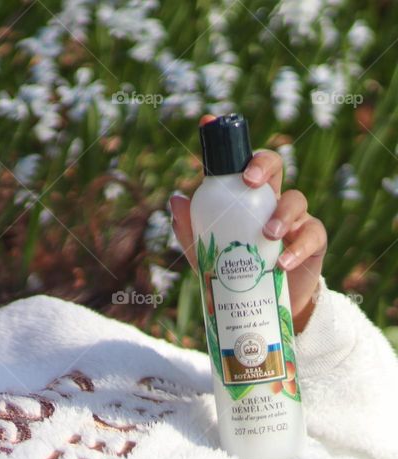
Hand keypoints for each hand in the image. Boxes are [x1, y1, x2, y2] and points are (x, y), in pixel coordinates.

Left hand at [169, 114, 327, 334]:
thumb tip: (176, 199)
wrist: (262, 306)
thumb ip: (189, 229)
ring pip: (296, 199)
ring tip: (268, 234)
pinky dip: (297, 248)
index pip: (238, 163)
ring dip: (282, 213)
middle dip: (263, 165)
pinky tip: (281, 263)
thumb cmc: (232, 271)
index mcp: (243, 196)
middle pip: (274, 165)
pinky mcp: (313, 242)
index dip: (226, 141)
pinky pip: (312, 235)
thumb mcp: (204, 253)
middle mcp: (270, 200)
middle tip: (249, 181)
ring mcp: (295, 219)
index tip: (208, 122)